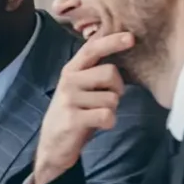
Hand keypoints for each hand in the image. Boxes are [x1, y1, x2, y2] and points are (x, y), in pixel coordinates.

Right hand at [31, 31, 132, 183]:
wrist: (52, 145)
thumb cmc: (74, 113)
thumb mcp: (80, 89)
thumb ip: (95, 73)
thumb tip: (121, 56)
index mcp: (71, 70)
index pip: (92, 49)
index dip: (112, 41)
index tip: (131, 37)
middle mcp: (68, 81)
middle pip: (110, 73)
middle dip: (118, 89)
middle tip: (108, 100)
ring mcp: (69, 99)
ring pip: (111, 98)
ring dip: (111, 110)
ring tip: (95, 115)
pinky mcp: (73, 119)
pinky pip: (107, 115)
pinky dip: (109, 123)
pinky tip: (96, 125)